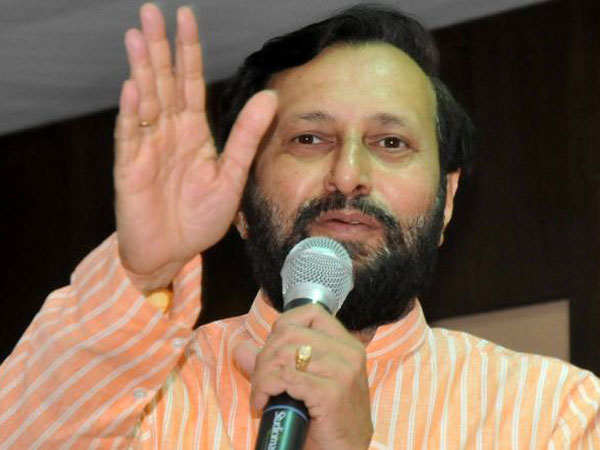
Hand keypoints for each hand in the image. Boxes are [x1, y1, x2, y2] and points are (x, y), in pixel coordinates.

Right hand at [114, 3, 276, 290]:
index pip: (189, 82)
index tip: (186, 17)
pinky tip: (134, 87)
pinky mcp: (131, 169)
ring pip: (144, 101)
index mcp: (193, 132)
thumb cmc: (200, 218)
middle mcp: (168, 133)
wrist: (172, 253)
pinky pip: (131, 137)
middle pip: (163, 82)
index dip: (188, 50)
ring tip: (138, 36)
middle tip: (151, 11)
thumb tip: (270, 98)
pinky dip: (133, 113)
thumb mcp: (232, 176)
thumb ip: (247, 137)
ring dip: (142, 69)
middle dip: (159, 47)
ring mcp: (147, 148)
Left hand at [235, 305, 373, 449]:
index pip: (310, 314)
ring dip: (261, 377)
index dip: (281, 328)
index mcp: (347, 346)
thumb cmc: (326, 425)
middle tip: (260, 385)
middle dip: (264, 358)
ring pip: (283, 355)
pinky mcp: (332, 393)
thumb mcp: (302, 388)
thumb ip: (273, 365)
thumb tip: (240, 348)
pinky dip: (265, 388)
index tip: (272, 354)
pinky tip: (264, 404)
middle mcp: (349, 354)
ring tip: (261, 397)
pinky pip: (285, 377)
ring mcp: (343, 372)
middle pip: (289, 334)